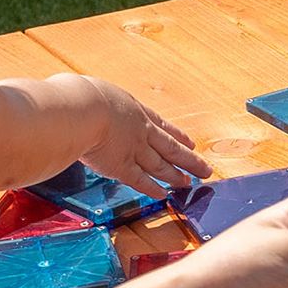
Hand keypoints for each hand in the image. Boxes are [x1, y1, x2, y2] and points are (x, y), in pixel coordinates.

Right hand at [70, 76, 211, 193]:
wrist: (82, 109)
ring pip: (160, 166)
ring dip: (175, 176)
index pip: (162, 125)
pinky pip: (140, 181)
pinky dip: (153, 188)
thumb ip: (96, 100)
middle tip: (205, 169)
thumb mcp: (95, 92)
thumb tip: (83, 97)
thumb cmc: (82, 96)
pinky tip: (163, 195)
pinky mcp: (121, 167)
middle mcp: (140, 132)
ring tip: (188, 184)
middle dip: (189, 160)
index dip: (178, 136)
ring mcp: (133, 150)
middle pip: (171, 148)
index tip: (191, 144)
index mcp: (135, 111)